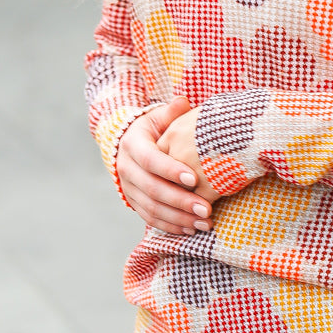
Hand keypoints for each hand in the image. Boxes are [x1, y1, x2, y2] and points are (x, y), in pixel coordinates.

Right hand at [116, 95, 214, 234]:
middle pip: (152, 189)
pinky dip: (171, 226)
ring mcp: (128, 189)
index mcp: (133, 145)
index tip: (193, 179)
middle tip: (206, 209)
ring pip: (152, 209)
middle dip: (180, 201)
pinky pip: (151, 219)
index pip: (150, 160)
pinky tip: (191, 229)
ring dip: (179, 218)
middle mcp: (126, 169)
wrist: (130, 146)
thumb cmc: (154, 129)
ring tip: (204, 223)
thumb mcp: (159, 117)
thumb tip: (182, 102)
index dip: (170, 170)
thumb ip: (171, 112)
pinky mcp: (134, 203)